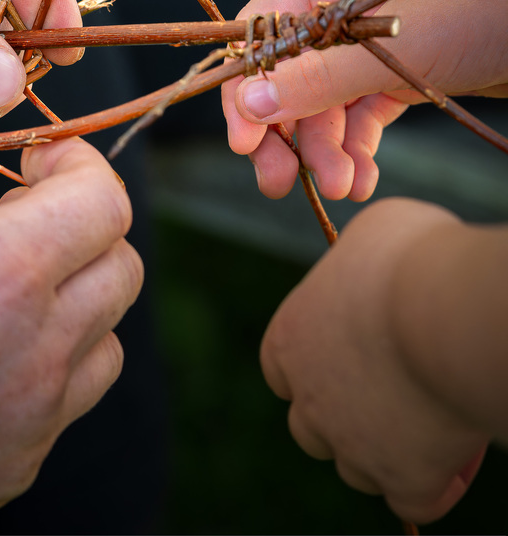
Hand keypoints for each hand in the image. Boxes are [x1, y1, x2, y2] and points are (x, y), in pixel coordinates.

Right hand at [0, 137, 141, 533]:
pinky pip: (62, 405)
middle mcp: (36, 350)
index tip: (46, 164)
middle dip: (87, 231)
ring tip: (11, 300)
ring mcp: (32, 419)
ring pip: (107, 343)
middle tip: (27, 223)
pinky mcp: (13, 468)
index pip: (103, 203)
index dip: (81, 166)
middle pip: (125, 271)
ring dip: (75, 306)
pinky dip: (43, 371)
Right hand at [221, 0, 507, 199]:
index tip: (244, 142)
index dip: (245, 88)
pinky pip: (359, 113)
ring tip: (342, 186)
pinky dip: (357, 146)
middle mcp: (342, 7)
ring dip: (325, 148)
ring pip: (323, 102)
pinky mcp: (396, 73)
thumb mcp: (395, 48)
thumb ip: (318, 78)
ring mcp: (369, 42)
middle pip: (287, 74)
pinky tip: (363, 178)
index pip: (261, 33)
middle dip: (286, 131)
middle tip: (278, 182)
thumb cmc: (489, 9)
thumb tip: (250, 105)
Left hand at [261, 197, 488, 523]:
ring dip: (384, 455)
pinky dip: (431, 488)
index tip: (347, 363)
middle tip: (394, 399)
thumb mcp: (374, 234)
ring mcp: (350, 442)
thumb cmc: (412, 258)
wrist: (446, 310)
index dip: (311, 372)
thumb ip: (361, 262)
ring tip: (430, 429)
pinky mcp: (401, 476)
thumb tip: (376, 263)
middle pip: (311, 428)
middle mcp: (308, 397)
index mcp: (290, 339)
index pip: (280, 371)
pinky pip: (411, 500)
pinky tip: (454, 464)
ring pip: (356, 468)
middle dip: (343, 419)